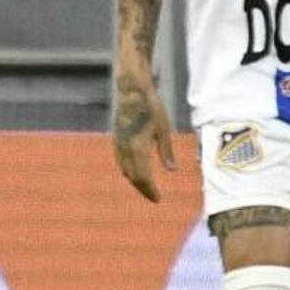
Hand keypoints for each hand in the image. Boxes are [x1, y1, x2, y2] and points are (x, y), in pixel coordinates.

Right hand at [109, 54, 176, 202]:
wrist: (131, 91)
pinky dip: (128, 170)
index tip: (158, 199)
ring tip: (145, 186)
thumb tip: (172, 170)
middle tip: (153, 196)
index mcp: (138, 148)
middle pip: (132, 176)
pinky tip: (134, 170)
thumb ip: (166, 151)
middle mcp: (125, 149)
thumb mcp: (163, 129)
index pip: (143, 177)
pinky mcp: (117, 138)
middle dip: (143, 188)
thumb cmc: (151, 107)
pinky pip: (120, 160)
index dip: (150, 190)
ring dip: (134, 180)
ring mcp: (119, 143)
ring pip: (124, 169)